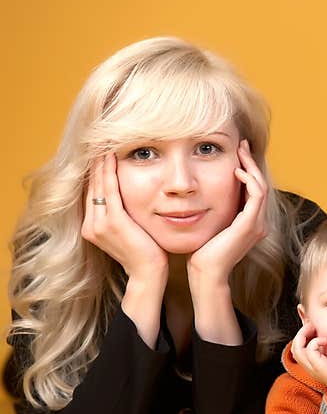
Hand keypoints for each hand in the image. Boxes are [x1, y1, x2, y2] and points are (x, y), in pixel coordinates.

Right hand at [81, 153, 167, 281]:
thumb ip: (123, 216)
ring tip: (104, 141)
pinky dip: (110, 171)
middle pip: (92, 185)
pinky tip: (113, 155)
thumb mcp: (131, 232)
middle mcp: (90, 225)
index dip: (96, 171)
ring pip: (99, 184)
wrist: (148, 275)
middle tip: (99, 138)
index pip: (93, 192)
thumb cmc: (147, 253)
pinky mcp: (113, 222)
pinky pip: (110, 190)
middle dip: (96, 162)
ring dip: (101, 161)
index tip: (101, 150)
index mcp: (92, 227)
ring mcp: (99, 224)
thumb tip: (130, 199)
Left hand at [186, 139, 267, 286]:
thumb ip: (214, 211)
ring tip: (240, 152)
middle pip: (261, 184)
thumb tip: (201, 193)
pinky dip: (248, 180)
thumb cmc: (202, 253)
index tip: (237, 153)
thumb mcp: (210, 226)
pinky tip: (236, 170)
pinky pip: (256, 195)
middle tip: (242, 145)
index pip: (255, 190)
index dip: (248, 170)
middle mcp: (258, 223)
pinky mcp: (250, 225)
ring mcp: (256, 225)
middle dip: (251, 163)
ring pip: (261, 186)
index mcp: (250, 224)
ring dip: (251, 167)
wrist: (206, 273)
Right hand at [291, 322, 326, 413]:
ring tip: (314, 329)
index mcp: (310, 363)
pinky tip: (325, 341)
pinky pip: (309, 350)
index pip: (297, 348)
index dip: (302, 336)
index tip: (312, 327)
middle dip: (301, 332)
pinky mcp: (319, 366)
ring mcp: (312, 366)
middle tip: (312, 325)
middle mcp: (308, 365)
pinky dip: (315, 342)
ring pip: (297, 347)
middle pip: (294, 346)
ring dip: (304, 334)